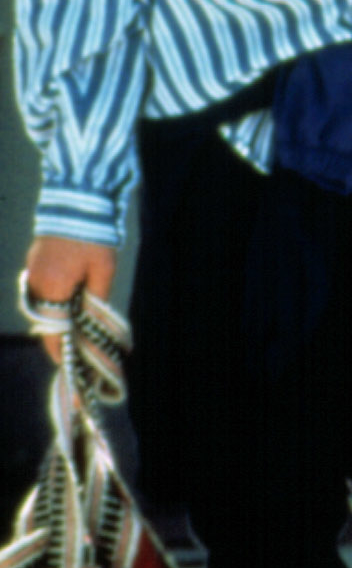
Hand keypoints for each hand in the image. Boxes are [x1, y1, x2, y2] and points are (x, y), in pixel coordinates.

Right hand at [23, 237, 116, 363]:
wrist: (77, 203)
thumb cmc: (94, 236)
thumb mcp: (103, 269)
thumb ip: (95, 298)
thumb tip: (90, 321)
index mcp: (53, 287)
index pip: (53, 328)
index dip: (60, 349)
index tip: (67, 365)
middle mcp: (37, 283)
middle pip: (45, 320)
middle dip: (58, 336)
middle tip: (74, 351)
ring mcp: (32, 272)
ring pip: (42, 306)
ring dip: (55, 318)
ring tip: (74, 332)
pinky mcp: (34, 263)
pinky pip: (40, 292)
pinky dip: (51, 302)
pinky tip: (67, 306)